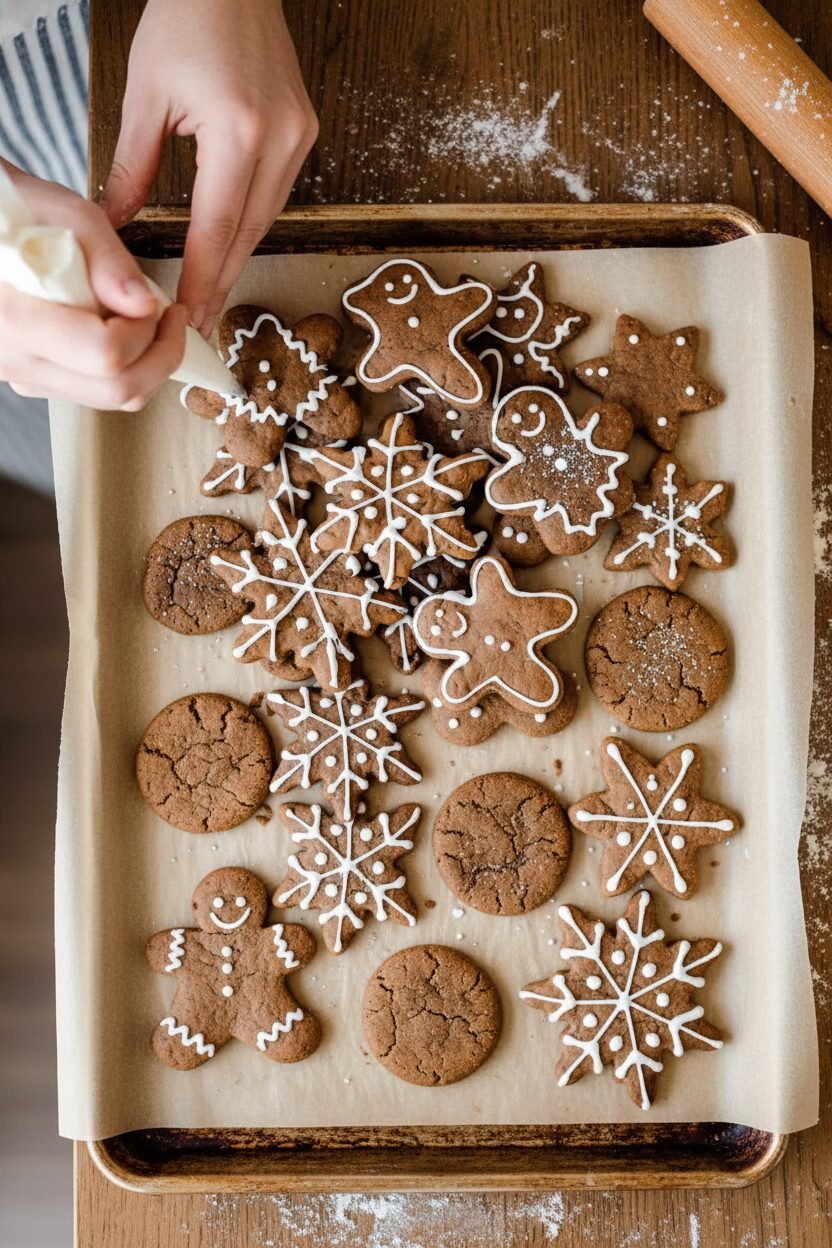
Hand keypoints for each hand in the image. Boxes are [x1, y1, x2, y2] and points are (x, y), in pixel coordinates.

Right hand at [0, 166, 186, 410]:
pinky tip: (116, 327)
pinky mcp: (32, 378)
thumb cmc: (7, 208)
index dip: (146, 331)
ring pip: (109, 397)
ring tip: (143, 319)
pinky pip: (92, 390)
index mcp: (12, 317)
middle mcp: (13, 358)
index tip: (158, 303)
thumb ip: (106, 257)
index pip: (105, 354)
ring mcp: (22, 374)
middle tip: (169, 318)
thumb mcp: (57, 209)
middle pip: (116, 389)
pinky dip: (121, 366)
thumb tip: (143, 303)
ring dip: (143, 362)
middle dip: (160, 355)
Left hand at [101, 0, 317, 336]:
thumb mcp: (145, 95)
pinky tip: (230, 246)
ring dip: (236, 257)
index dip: (200, 278)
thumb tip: (116, 226)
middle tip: (200, 321)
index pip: (215, 227)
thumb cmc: (187, 21)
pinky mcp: (303, 132)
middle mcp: (278, 140)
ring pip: (266, 220)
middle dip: (220, 281)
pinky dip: (250, 225)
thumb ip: (134, 168)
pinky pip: (276, 196)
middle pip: (247, 234)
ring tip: (210, 293)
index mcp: (238, 130)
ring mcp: (298, 137)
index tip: (188, 315)